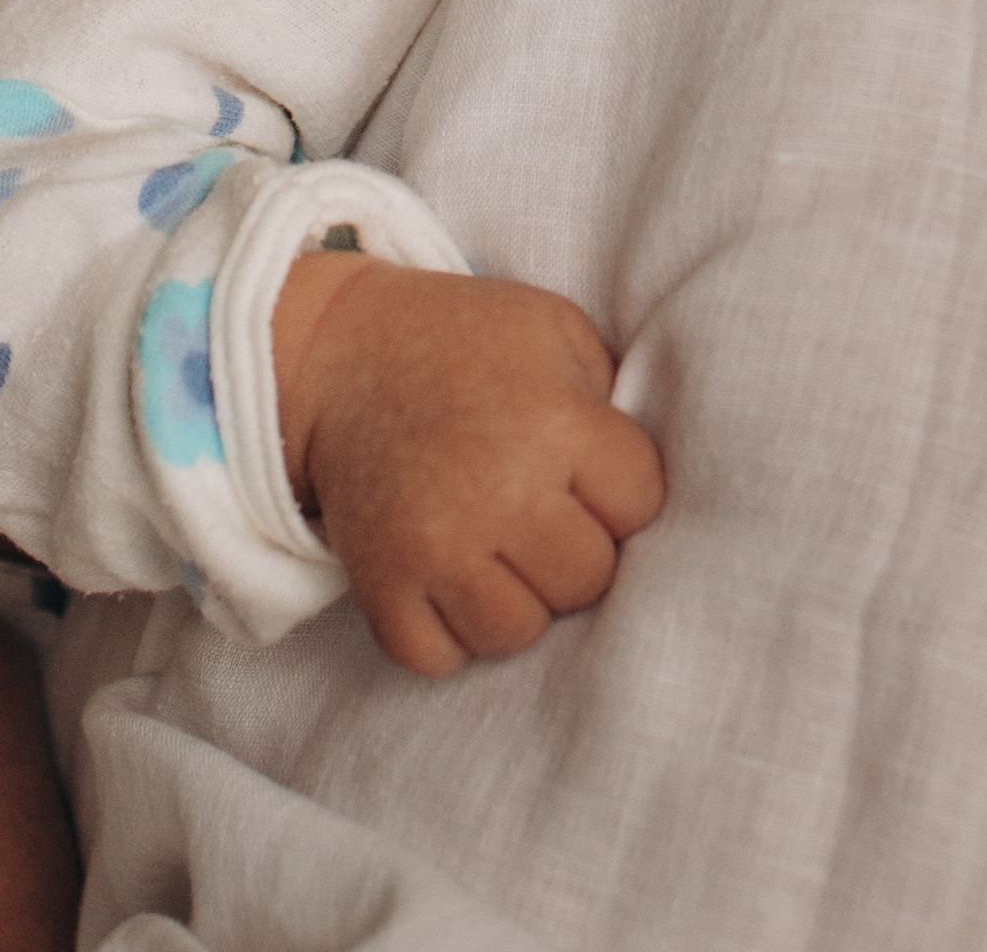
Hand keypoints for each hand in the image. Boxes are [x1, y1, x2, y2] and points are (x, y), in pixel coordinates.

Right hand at [272, 254, 665, 677]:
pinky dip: (447, 633)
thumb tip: (647, 483)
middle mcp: (500, 490)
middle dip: (574, 550)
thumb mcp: (553, 329)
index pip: (641, 505)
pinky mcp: (381, 582)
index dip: (621, 492)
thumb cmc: (463, 339)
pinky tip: (447, 580)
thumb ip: (610, 396)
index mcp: (555, 421)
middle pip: (588, 580)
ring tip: (497, 551)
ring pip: (518, 632)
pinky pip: (439, 657)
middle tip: (539, 513)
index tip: (587, 472)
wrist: (338, 350)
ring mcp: (436, 544)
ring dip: (517, 600)